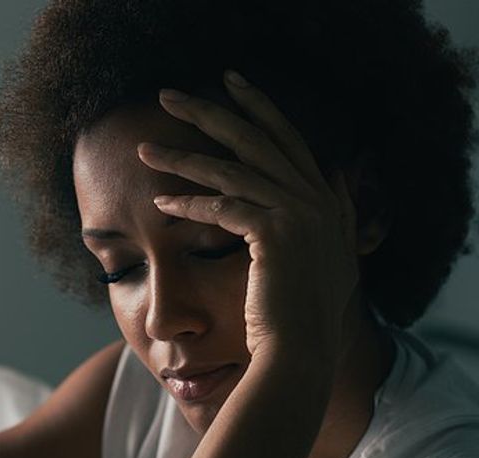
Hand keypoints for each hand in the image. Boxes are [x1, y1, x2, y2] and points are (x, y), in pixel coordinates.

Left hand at [137, 71, 358, 366]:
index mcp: (328, 201)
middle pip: (256, 139)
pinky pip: (222, 208)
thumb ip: (331, 217)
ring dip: (181, 158)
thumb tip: (334, 177)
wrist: (302, 352)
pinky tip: (160, 205)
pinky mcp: (275, 234)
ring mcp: (300, 214)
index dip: (260, 107)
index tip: (231, 83)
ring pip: (230, 171)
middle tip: (169, 94)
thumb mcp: (325, 260)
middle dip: (209, 111)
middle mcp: (318, 200)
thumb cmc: (300, 317)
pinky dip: (188, 205)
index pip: (289, 139)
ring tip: (145, 150)